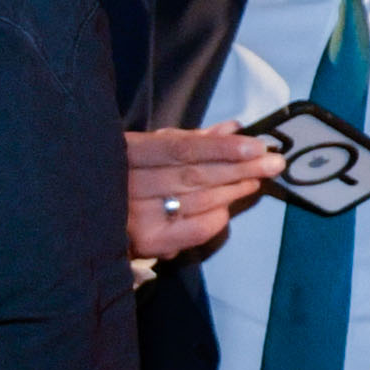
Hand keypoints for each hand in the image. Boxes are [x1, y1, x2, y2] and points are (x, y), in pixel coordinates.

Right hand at [124, 122, 280, 257]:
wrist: (94, 215)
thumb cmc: (128, 174)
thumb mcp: (152, 149)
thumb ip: (192, 139)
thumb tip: (234, 127)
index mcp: (127, 152)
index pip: (181, 149)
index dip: (221, 148)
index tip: (257, 146)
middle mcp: (128, 184)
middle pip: (195, 175)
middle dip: (241, 168)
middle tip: (274, 163)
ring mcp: (136, 216)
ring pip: (200, 200)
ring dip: (235, 190)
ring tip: (256, 180)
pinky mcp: (148, 242)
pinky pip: (197, 228)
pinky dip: (219, 217)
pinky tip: (228, 207)